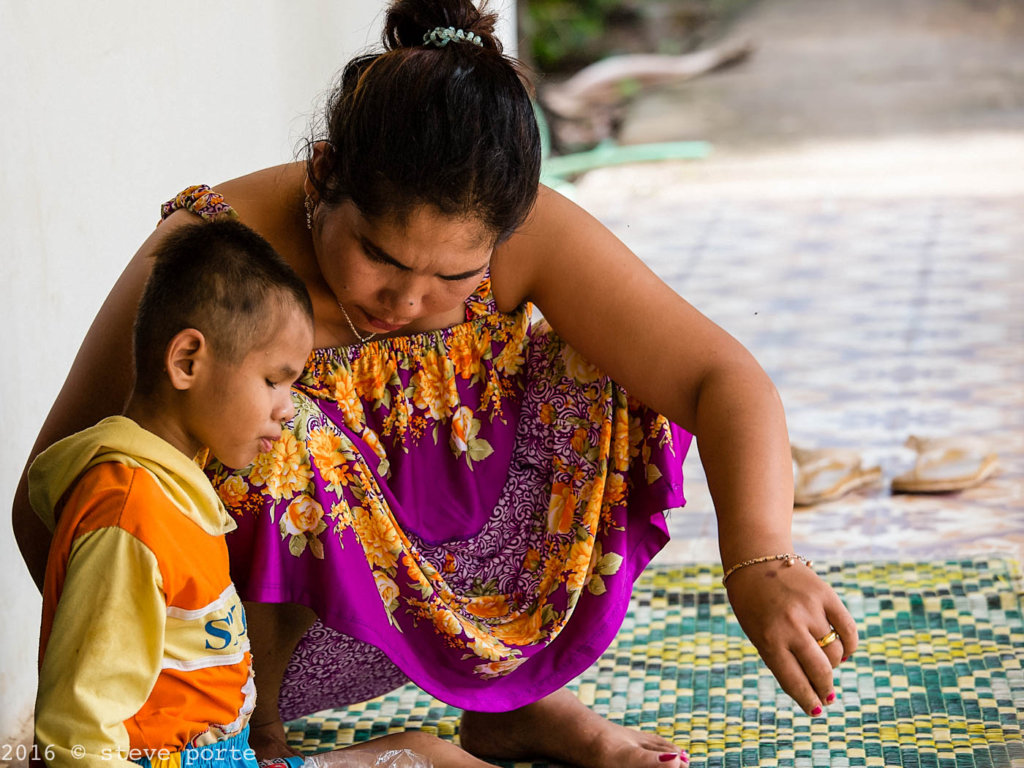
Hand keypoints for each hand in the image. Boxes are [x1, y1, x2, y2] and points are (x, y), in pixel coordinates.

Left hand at [724, 559, 856, 715]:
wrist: (755, 561)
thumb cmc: (753, 604)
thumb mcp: (757, 635)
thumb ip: (782, 659)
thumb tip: (817, 688)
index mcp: (768, 640)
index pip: (795, 681)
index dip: (808, 701)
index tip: (816, 710)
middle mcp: (790, 626)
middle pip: (821, 671)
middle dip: (825, 689)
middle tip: (827, 695)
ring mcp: (810, 610)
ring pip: (835, 652)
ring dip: (833, 664)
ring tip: (825, 663)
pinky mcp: (826, 595)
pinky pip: (848, 630)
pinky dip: (848, 646)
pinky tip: (842, 652)